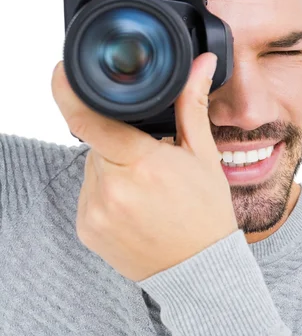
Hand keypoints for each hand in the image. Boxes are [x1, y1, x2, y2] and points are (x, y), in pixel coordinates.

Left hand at [51, 52, 237, 281]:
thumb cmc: (205, 213)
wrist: (199, 271)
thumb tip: (201, 63)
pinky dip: (105, 191)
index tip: (61, 73)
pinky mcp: (86, 230)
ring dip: (110, 166)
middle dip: (117, 141)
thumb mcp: (202, 156)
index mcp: (142, 163)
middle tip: (148, 159)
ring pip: (92, 167)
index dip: (67, 90)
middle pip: (96, 142)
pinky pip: (88, 194)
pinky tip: (132, 206)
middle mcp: (112, 189)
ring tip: (145, 188)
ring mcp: (95, 212)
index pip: (89, 118)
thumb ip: (191, 105)